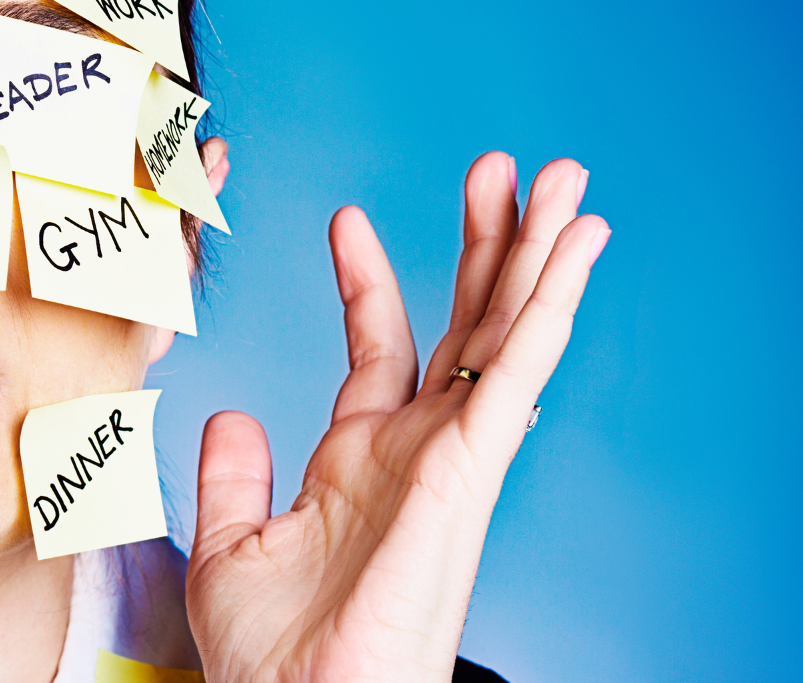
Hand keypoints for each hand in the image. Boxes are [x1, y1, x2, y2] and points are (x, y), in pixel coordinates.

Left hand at [186, 154, 608, 682]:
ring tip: (563, 180)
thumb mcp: (227, 542)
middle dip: (486, 246)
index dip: (367, 281)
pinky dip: (548, 304)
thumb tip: (231, 414)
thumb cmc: (269, 656)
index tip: (347, 217)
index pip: (376, 347)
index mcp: (359, 459)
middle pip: (463, 324)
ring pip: (505, 333)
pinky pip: (518, 370)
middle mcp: (416, 449)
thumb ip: (232, 475)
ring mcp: (451, 456)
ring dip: (536, 254)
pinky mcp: (472, 467)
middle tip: (503, 168)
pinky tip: (575, 246)